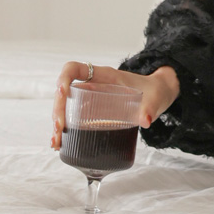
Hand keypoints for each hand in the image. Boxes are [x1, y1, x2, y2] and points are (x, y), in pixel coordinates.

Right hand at [51, 62, 179, 149]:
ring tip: (55, 142)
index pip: (74, 68)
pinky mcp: (91, 110)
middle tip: (60, 129)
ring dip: (57, 122)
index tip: (62, 93)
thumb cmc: (154, 91)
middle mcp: (92, 85)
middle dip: (58, 109)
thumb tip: (145, 120)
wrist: (158, 95)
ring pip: (64, 105)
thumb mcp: (154, 98)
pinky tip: (59, 144)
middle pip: (64, 91)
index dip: (63, 78)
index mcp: (104, 75)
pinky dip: (64, 130)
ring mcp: (90, 97)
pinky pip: (72, 117)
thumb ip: (150, 107)